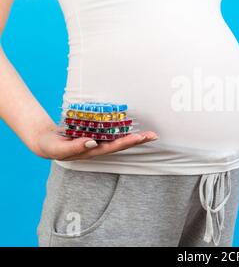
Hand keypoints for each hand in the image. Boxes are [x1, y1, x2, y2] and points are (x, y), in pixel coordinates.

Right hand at [36, 125, 157, 160]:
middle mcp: (99, 147)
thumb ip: (75, 147)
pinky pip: (113, 132)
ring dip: (136, 137)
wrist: (46, 143)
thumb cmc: (52, 147)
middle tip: (153, 135)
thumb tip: (92, 142)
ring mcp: (99, 141)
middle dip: (137, 140)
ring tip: (151, 133)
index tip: (137, 137)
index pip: (112, 147)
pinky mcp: (96, 134)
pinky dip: (125, 130)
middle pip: (122, 144)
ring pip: (120, 139)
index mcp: (92, 151)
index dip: (125, 143)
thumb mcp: (60, 149)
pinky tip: (135, 127)